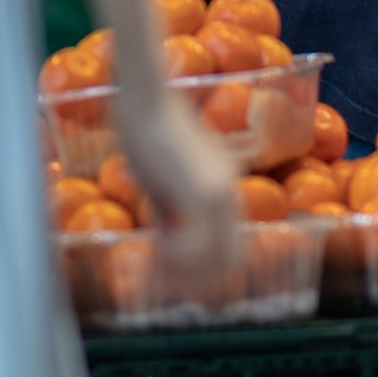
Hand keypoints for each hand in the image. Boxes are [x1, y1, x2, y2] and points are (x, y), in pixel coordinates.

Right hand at [107, 83, 244, 283]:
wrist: (145, 98)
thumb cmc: (145, 131)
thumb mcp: (159, 182)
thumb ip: (171, 213)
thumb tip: (166, 246)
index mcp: (223, 190)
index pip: (230, 247)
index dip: (202, 268)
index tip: (168, 267)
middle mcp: (230, 193)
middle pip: (232, 260)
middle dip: (198, 278)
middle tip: (164, 274)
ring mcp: (220, 193)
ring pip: (221, 258)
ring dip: (187, 270)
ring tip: (158, 260)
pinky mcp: (204, 191)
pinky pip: (200, 245)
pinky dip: (178, 257)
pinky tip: (156, 247)